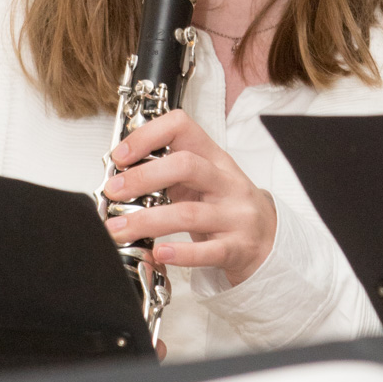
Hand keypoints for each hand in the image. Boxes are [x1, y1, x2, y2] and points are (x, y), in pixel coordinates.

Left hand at [103, 109, 276, 286]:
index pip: (182, 127)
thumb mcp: (202, 179)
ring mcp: (235, 215)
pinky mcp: (238, 247)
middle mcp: (226, 182)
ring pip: (190, 214)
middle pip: (186, 166)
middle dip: (143, 177)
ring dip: (147, 221)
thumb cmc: (225, 206)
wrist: (269, 240)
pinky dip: (180, 254)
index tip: (120, 155)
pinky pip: (208, 251)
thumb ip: (167, 173)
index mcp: (214, 157)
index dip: (147, 135)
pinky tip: (158, 252)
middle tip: (114, 191)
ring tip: (118, 229)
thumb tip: (118, 176)